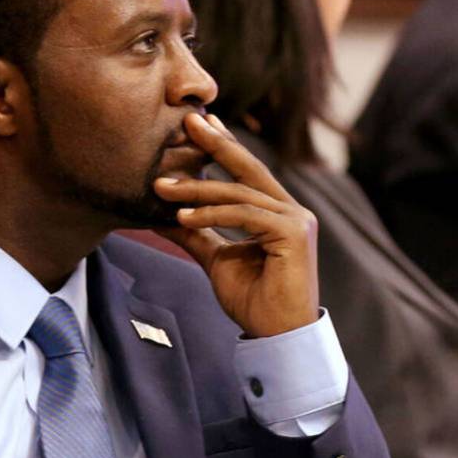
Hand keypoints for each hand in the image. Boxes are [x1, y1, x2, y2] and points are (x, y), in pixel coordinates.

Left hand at [154, 113, 318, 337]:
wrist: (277, 336)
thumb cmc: (253, 300)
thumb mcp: (216, 259)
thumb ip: (196, 235)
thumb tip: (162, 217)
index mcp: (278, 212)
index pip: (247, 173)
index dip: (224, 146)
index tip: (199, 123)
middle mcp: (291, 210)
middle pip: (249, 169)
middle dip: (217, 143)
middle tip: (188, 121)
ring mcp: (296, 220)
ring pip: (240, 193)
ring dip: (197, 190)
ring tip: (162, 188)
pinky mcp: (294, 234)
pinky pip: (245, 214)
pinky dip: (212, 214)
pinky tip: (183, 218)